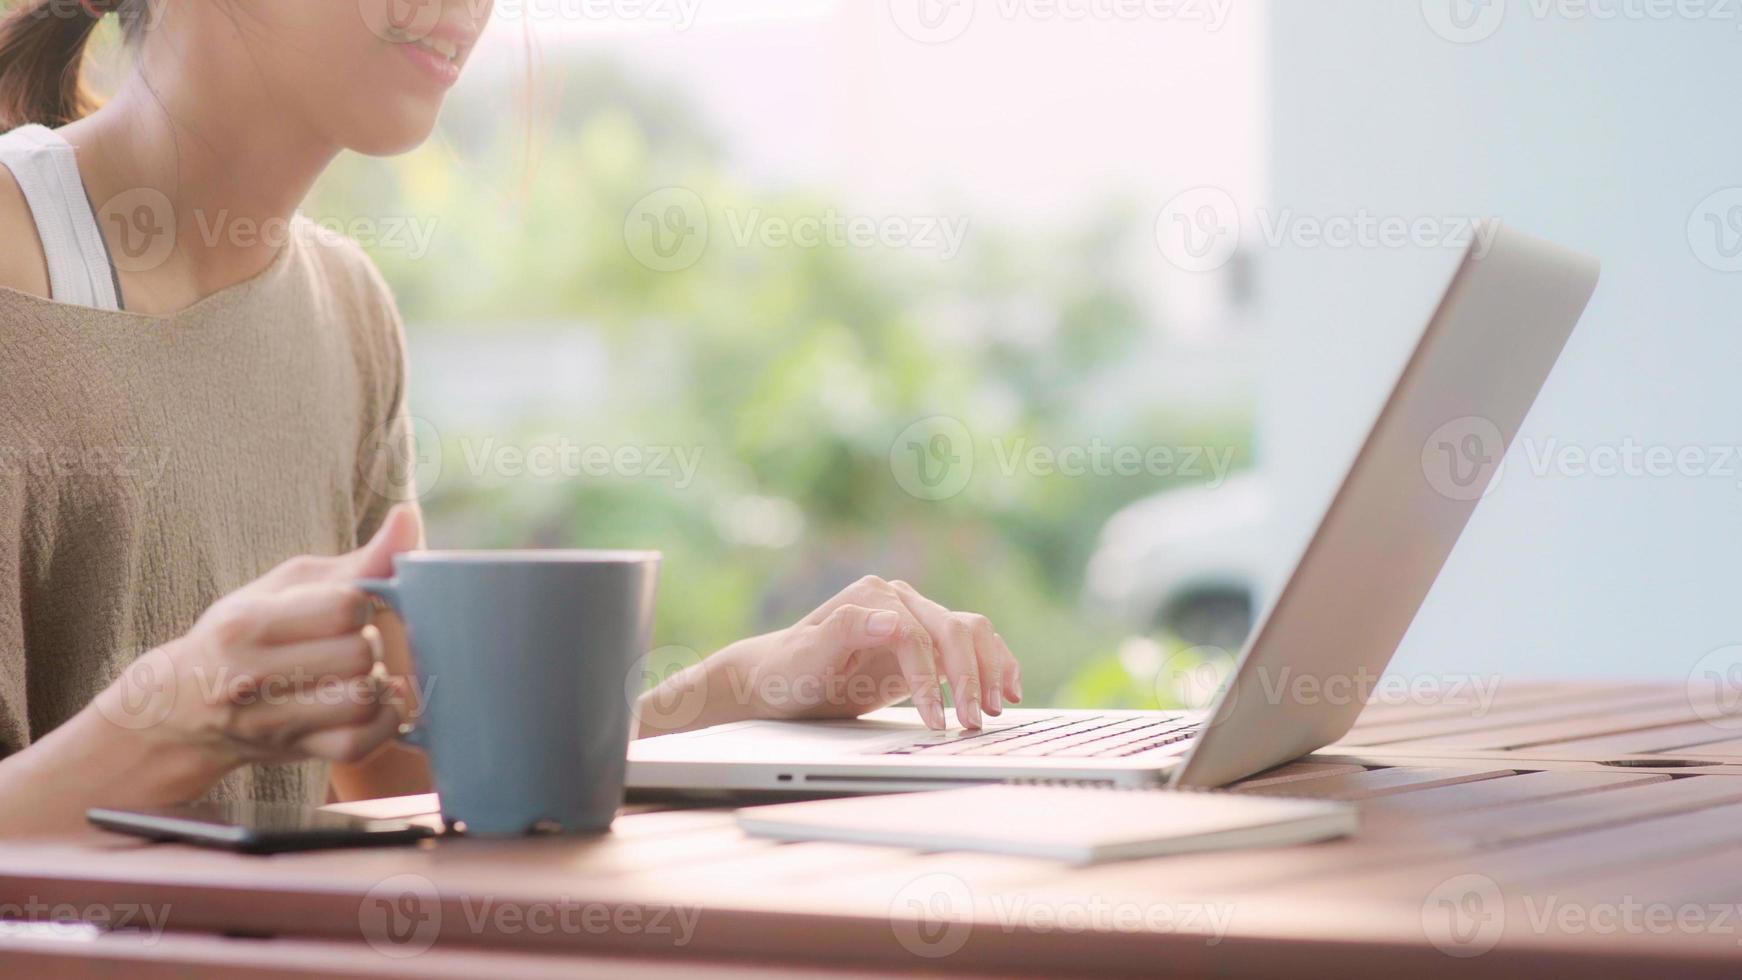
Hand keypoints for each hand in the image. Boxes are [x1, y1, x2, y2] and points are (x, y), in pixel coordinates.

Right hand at [91, 506, 423, 776]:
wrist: (181, 707)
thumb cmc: (245, 632)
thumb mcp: (287, 586)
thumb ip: (358, 559)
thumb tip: (409, 517)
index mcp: (248, 622)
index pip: (344, 607)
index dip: (360, 604)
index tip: (348, 608)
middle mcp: (253, 675)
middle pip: (359, 655)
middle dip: (369, 644)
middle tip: (353, 643)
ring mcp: (272, 722)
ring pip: (364, 699)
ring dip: (376, 683)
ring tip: (360, 673)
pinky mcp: (295, 752)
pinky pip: (361, 743)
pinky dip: (383, 722)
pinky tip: (374, 703)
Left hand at [638, 575, 1021, 734]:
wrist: (777, 684)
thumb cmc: (787, 673)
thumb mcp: (805, 658)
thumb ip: (844, 630)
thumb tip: (893, 618)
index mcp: (873, 597)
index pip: (917, 634)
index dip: (929, 678)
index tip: (933, 720)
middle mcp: (899, 601)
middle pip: (953, 630)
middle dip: (968, 679)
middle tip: (971, 723)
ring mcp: (916, 620)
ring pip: (972, 633)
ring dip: (990, 670)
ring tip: (992, 711)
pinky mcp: (926, 646)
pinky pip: (972, 648)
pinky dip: (995, 666)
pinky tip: (1008, 691)